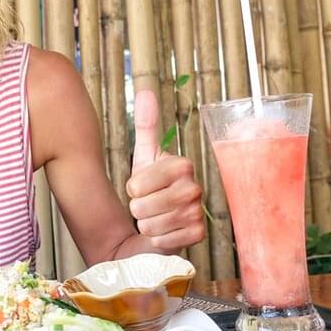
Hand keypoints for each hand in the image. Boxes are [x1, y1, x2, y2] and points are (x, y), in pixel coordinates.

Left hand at [125, 89, 205, 251]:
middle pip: (142, 206)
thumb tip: (146, 91)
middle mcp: (195, 187)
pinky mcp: (198, 235)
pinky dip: (158, 239)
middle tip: (148, 205)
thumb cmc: (150, 190)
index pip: (136, 185)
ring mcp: (198, 212)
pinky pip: (163, 240)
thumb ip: (147, 126)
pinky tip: (165, 232)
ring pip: (151, 225)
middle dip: (138, 209)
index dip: (132, 190)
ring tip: (155, 218)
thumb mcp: (144, 157)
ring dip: (146, 225)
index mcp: (182, 165)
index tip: (141, 188)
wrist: (160, 223)